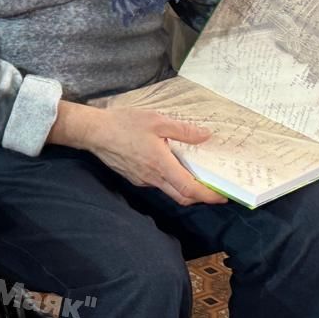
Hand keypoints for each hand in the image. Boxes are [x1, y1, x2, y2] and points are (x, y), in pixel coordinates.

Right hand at [50, 103, 224, 205]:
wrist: (94, 132)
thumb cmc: (124, 124)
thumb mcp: (157, 120)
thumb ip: (183, 130)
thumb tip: (205, 136)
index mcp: (161, 165)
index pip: (190, 189)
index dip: (209, 196)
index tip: (223, 197)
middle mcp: (153, 178)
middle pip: (182, 197)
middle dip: (200, 197)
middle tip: (214, 189)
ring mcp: (142, 180)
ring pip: (169, 191)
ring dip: (184, 188)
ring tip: (194, 174)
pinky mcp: (134, 178)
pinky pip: (156, 184)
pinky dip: (169, 180)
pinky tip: (169, 165)